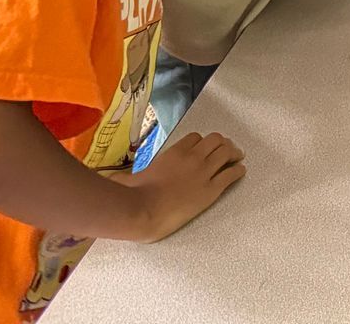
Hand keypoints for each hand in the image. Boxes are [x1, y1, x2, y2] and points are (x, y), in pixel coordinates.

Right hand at [129, 131, 245, 239]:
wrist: (144, 212)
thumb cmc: (134, 196)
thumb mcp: (128, 179)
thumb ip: (123, 176)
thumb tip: (109, 178)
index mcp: (175, 152)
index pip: (196, 137)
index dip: (203, 141)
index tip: (205, 147)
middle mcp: (193, 157)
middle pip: (216, 140)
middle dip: (223, 143)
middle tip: (227, 149)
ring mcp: (204, 172)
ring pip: (227, 152)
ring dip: (234, 153)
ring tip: (237, 157)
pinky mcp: (212, 190)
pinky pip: (231, 174)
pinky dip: (238, 171)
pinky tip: (240, 172)